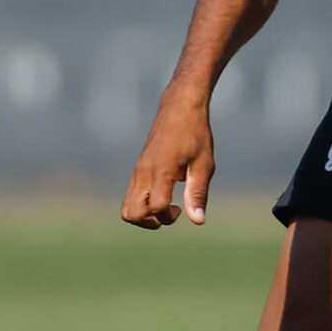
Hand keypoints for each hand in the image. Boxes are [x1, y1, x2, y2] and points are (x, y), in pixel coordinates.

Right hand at [123, 91, 215, 227]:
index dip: (168, 217)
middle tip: (172, 210)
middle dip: (151, 222)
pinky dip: (143, 205)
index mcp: (161, 170)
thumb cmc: (196, 134)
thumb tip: (198, 221)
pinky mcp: (137, 170)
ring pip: (127, 208)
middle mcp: (143, 172)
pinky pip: (130, 197)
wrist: (179, 108)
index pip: (155, 207)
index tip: (181, 209)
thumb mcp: (204, 164)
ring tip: (166, 205)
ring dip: (145, 216)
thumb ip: (197, 193)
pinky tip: (163, 194)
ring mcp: (138, 171)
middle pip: (132, 214)